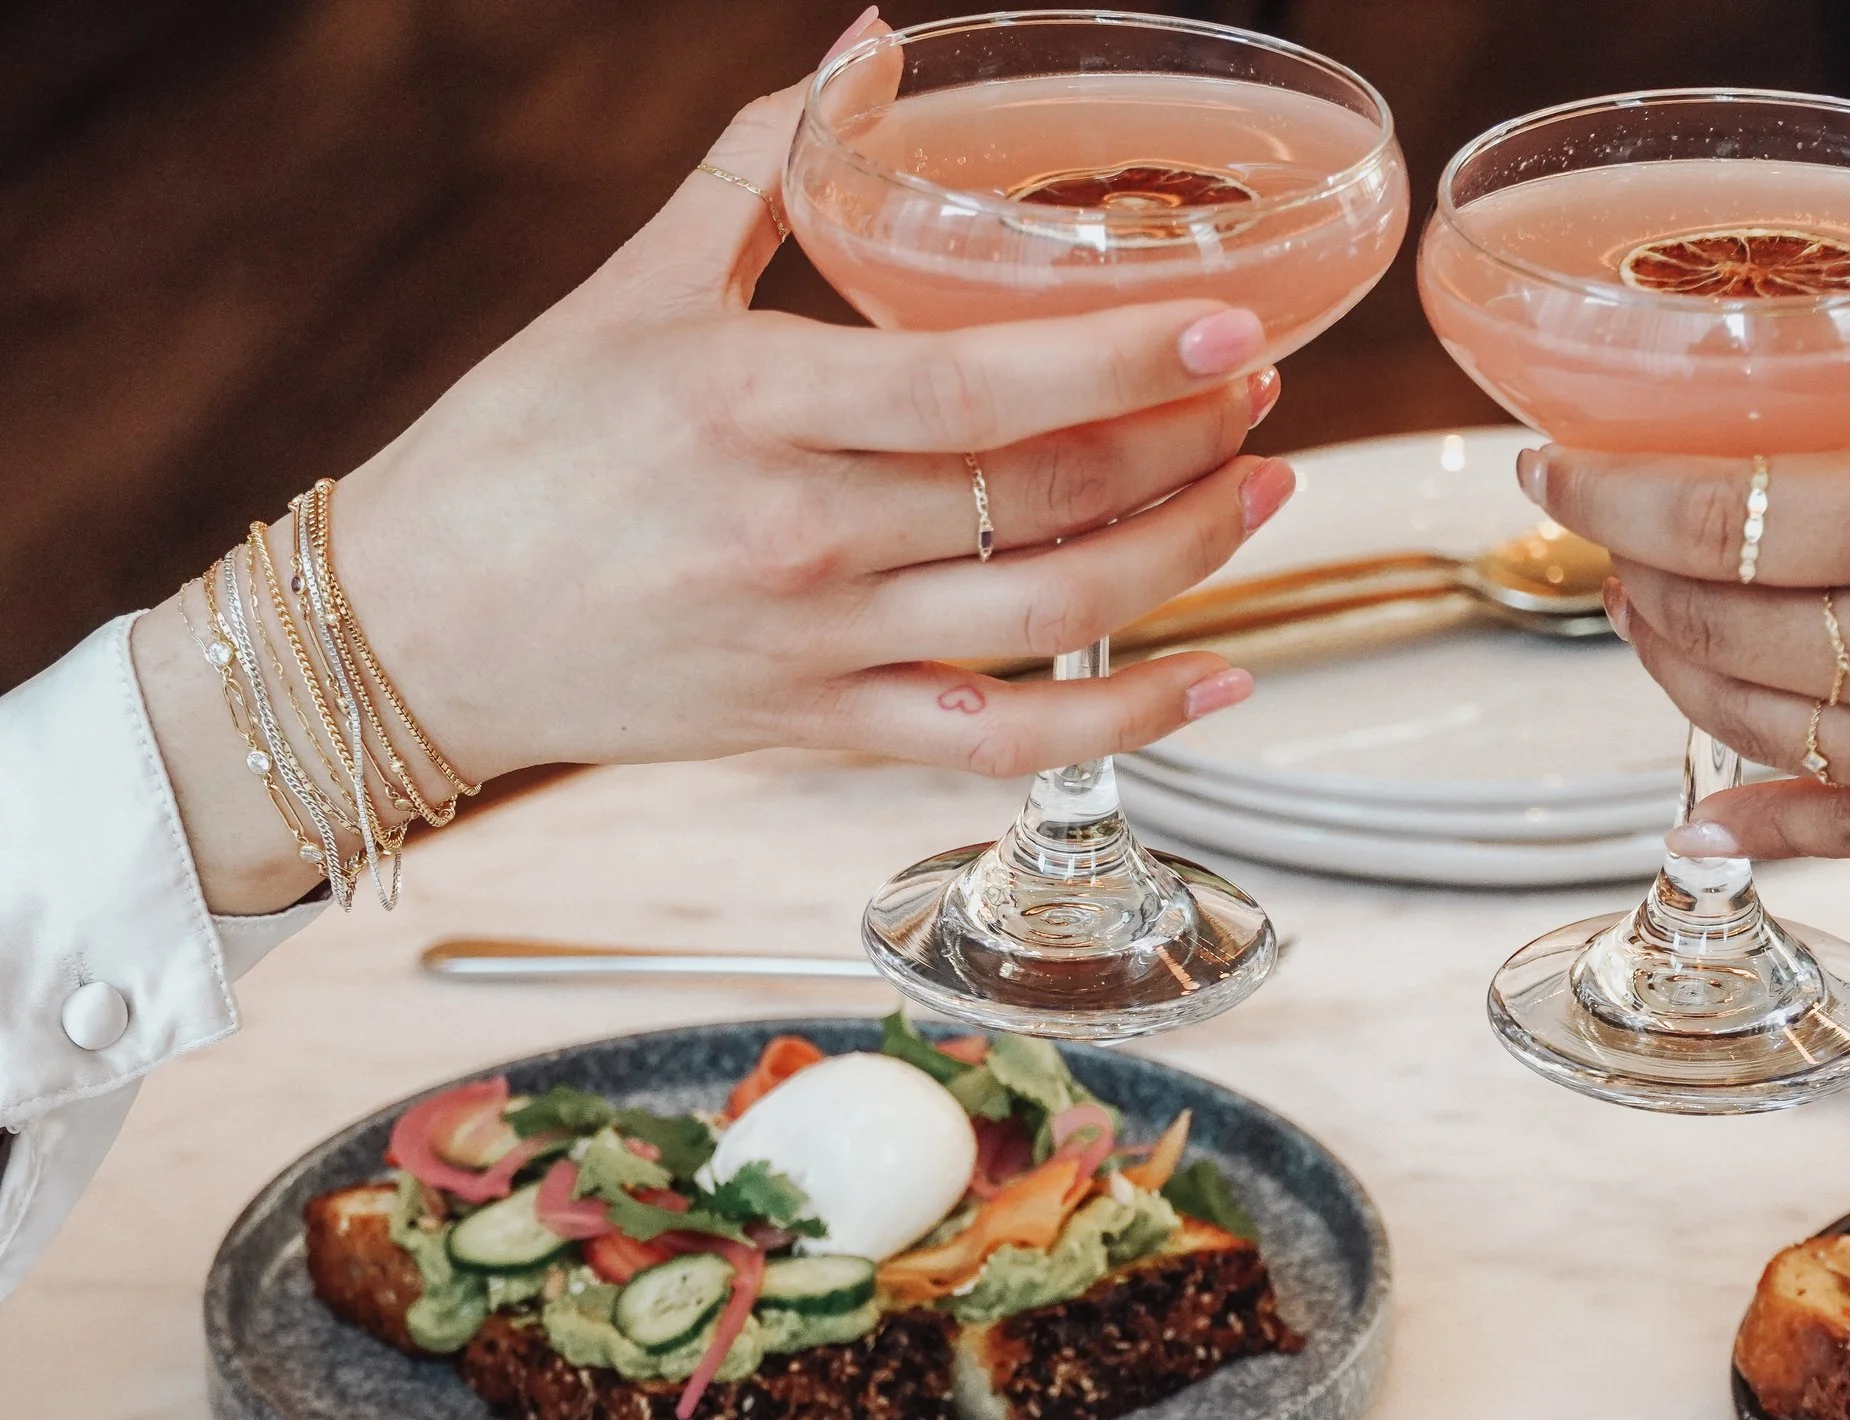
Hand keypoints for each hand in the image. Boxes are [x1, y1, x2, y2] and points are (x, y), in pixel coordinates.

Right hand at [132, 10, 1294, 914]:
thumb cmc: (514, 450)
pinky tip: (1219, 676)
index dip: (1126, 361)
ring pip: (1051, 617)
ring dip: (1186, 557)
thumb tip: (866, 46)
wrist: (411, 632)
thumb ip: (760, 168)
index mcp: (752, 405)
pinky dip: (1127, 720)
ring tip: (1263, 491)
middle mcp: (799, 536)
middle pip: (1046, 498)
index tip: (1233, 326)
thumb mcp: (625, 290)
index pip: (979, 384)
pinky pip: (1006, 745)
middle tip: (1257, 391)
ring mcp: (820, 649)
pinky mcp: (824, 733)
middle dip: (1185, 443)